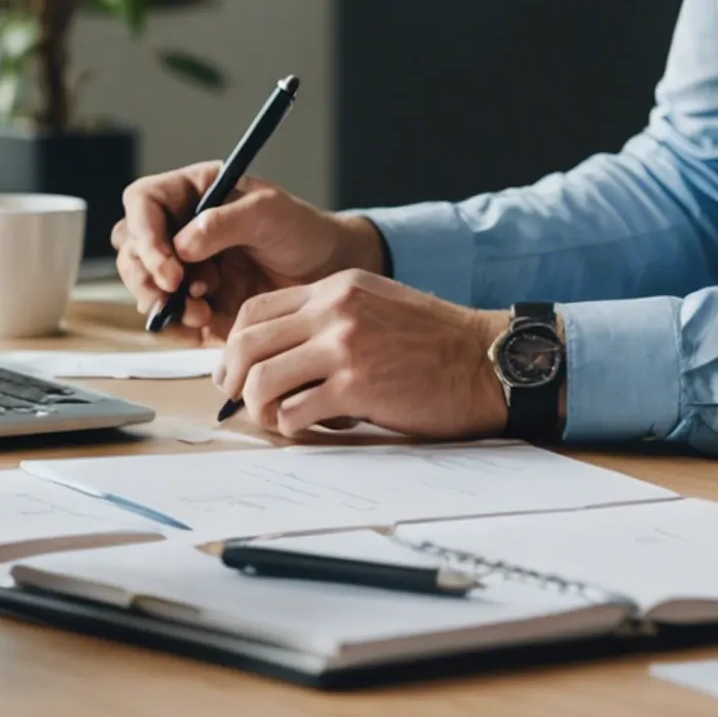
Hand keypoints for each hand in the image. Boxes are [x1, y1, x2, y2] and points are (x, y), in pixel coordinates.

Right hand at [112, 162, 385, 332]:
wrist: (329, 273)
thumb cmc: (302, 230)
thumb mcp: (268, 213)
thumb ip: (223, 222)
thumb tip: (182, 244)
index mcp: (191, 193)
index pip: (142, 203)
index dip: (145, 234)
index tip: (169, 265)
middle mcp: (179, 228)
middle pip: (131, 248)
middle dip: (147, 274)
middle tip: (177, 292)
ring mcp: (184, 267)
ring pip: (144, 285)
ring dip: (163, 302)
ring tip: (201, 310)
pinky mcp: (195, 302)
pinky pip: (169, 318)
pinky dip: (180, 325)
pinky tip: (206, 324)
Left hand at [214, 270, 514, 438]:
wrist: (487, 361)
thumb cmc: (436, 342)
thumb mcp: (376, 305)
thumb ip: (330, 317)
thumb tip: (282, 350)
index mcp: (335, 288)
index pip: (255, 310)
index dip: (232, 343)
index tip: (234, 367)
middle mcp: (334, 311)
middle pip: (248, 342)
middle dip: (230, 376)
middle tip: (235, 399)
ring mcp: (345, 348)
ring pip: (262, 378)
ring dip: (257, 406)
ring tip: (273, 418)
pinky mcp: (358, 387)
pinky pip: (296, 411)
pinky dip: (290, 425)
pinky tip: (306, 428)